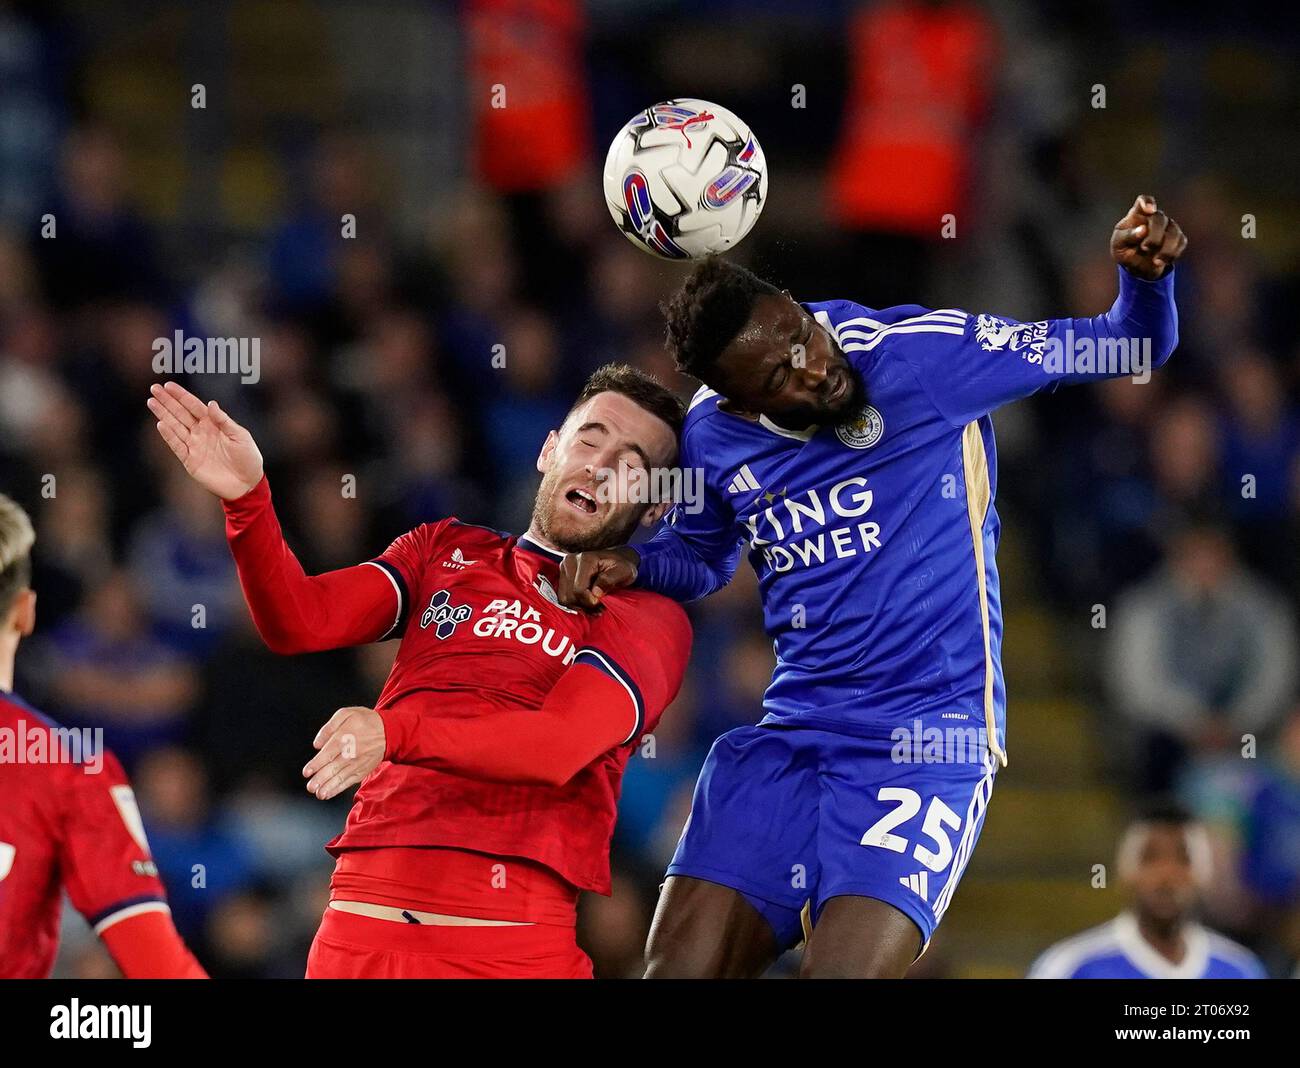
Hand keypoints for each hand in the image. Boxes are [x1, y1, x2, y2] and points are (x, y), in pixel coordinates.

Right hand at [147, 382, 263, 499]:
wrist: (246, 484)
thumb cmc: (248, 458)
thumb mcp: (240, 436)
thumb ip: (224, 421)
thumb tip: (211, 403)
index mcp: (214, 424)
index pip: (194, 406)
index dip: (181, 396)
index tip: (168, 386)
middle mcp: (201, 432)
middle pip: (181, 413)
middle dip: (167, 401)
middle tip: (154, 388)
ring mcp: (194, 446)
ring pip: (175, 426)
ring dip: (163, 414)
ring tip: (151, 402)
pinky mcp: (190, 460)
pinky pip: (177, 445)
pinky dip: (169, 435)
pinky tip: (160, 424)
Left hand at [303, 707, 386, 799]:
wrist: (389, 731)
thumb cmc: (366, 722)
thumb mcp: (347, 713)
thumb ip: (329, 727)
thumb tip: (317, 744)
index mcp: (344, 738)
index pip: (327, 754)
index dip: (316, 764)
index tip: (307, 772)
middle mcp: (351, 753)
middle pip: (333, 768)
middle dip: (320, 779)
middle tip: (310, 787)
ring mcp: (357, 764)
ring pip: (340, 777)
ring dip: (328, 787)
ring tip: (318, 793)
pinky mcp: (362, 771)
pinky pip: (349, 781)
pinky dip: (338, 789)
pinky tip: (329, 793)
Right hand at [557, 546, 639, 611]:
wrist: (616, 561)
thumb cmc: (622, 567)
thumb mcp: (624, 572)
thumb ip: (609, 580)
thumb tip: (596, 593)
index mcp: (585, 559)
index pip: (579, 589)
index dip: (591, 601)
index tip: (603, 601)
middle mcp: (570, 561)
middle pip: (570, 596)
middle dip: (585, 605)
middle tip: (600, 606)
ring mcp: (564, 568)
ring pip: (564, 598)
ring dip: (580, 606)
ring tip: (594, 605)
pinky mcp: (562, 576)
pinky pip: (563, 597)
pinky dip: (575, 604)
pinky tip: (587, 602)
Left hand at [1111, 194, 1186, 279]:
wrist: (1135, 265)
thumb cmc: (1124, 250)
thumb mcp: (1118, 244)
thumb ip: (1127, 236)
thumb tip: (1143, 229)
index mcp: (1136, 215)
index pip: (1143, 200)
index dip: (1147, 202)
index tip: (1150, 210)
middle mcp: (1154, 217)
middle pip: (1160, 218)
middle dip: (1154, 236)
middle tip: (1144, 248)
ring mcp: (1168, 226)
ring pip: (1173, 232)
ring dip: (1165, 248)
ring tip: (1156, 261)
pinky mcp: (1177, 237)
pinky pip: (1181, 242)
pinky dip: (1172, 254)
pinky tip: (1161, 261)